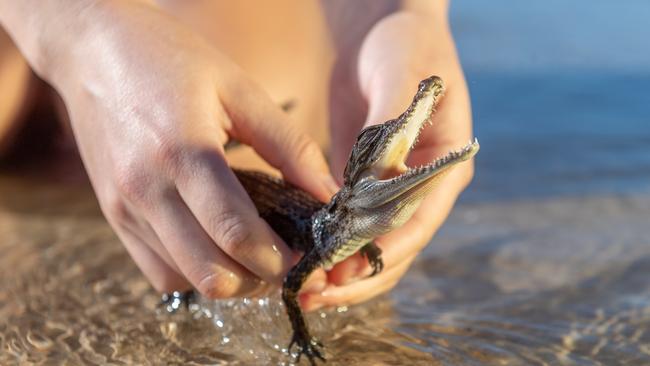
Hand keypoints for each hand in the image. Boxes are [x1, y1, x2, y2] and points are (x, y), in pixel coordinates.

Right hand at [42, 2, 336, 297]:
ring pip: (184, 280)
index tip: (307, 259)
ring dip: (229, 279)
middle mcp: (146, 190)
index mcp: (183, 152)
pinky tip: (216, 246)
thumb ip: (289, 145)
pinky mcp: (113, 216)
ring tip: (255, 254)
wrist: (93, 51)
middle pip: (210, 273)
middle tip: (287, 261)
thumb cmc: (172, 60)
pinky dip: (195, 273)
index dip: (279, 259)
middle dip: (259, 279)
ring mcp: (123, 208)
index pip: (235, 233)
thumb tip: (329, 195)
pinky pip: (158, 272)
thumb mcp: (239, 89)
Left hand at [302, 11, 474, 309]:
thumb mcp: (401, 77)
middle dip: (358, 274)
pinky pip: (351, 224)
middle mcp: (422, 187)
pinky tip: (302, 254)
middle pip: (396, 248)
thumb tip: (376, 181)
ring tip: (304, 285)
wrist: (384, 27)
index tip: (347, 271)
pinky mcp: (365, 183)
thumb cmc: (404, 45)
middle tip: (315, 289)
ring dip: (342, 269)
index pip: (418, 222)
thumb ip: (392, 128)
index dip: (384, 252)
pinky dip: (330, 243)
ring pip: (373, 246)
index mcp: (443, 166)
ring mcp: (394, 189)